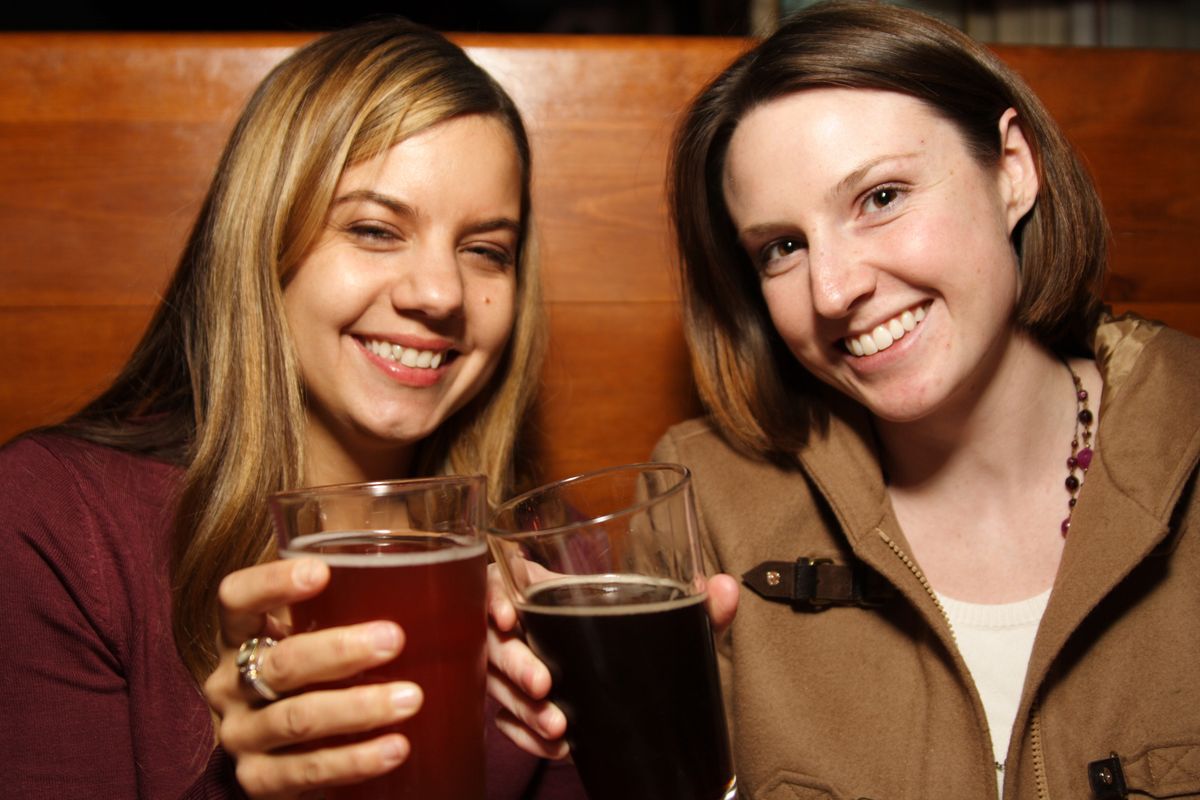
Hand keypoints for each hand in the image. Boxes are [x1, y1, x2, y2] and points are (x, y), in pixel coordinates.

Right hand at [204, 558, 422, 797]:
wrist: (278, 758)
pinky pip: (307, 771)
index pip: (236, 598)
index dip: (270, 582)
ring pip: (296, 719)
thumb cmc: (314, 678)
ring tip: (411, 699)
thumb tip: (448, 576)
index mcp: (240, 636)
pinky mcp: (259, 782)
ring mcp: (242, 736)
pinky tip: (396, 748)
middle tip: (393, 640)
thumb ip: (350, 610)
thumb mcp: (315, 639)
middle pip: (280, 662)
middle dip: (339, 650)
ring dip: (357, 708)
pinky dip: (355, 760)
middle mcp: (230, 684)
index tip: (320, 571)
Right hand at [484, 565, 738, 760]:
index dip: (492, 596)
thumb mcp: (667, 619)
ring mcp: (516, 671)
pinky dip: (529, 738)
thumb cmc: (635, 633)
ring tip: (558, 726)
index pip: (498, 583)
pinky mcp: (519, 709)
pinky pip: (509, 724)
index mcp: (544, 591)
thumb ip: (698, 606)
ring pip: (498, 689)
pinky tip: (557, 746)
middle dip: (514, 665)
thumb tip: (726, 587)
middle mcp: (524, 629)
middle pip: (494, 643)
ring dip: (523, 709)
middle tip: (544, 685)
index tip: (506, 616)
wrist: (639, 689)